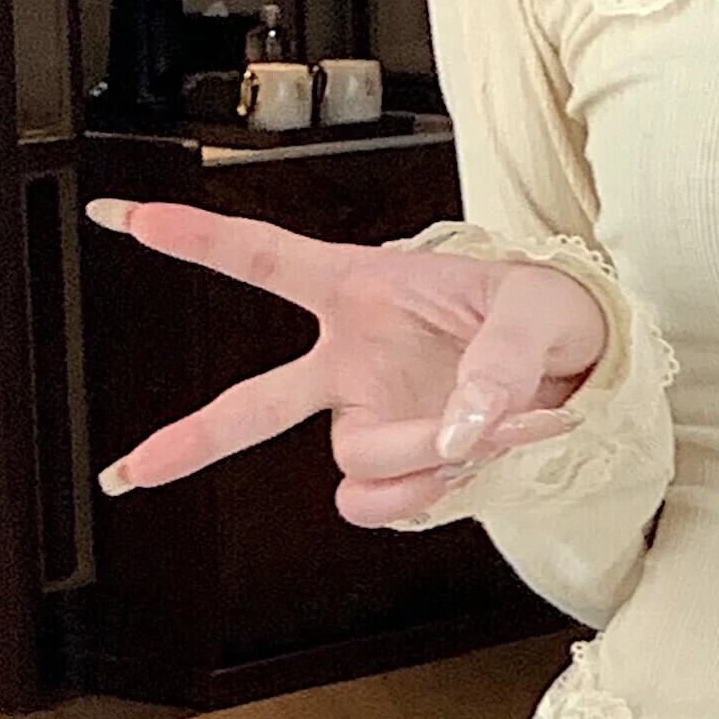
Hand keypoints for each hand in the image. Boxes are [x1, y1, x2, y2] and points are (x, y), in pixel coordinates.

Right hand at [84, 199, 611, 524]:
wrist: (592, 377)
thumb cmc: (556, 317)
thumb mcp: (539, 309)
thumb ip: (500, 361)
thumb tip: (461, 426)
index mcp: (363, 290)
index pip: (264, 260)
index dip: (197, 240)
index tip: (126, 218)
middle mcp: (352, 365)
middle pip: (251, 406)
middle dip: (187, 440)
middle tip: (129, 473)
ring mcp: (373, 423)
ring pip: (352, 467)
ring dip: (412, 460)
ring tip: (478, 430)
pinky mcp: (405, 471)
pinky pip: (388, 500)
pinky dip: (429, 491)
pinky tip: (469, 463)